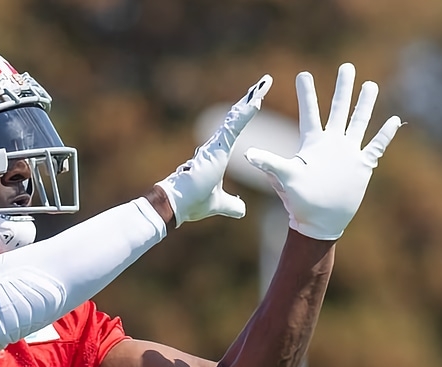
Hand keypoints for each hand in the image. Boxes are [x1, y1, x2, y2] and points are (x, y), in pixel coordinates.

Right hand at [156, 75, 272, 225]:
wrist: (177, 204)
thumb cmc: (192, 203)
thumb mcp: (219, 203)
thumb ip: (231, 204)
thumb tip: (242, 210)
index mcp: (217, 153)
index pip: (235, 128)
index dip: (245, 114)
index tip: (256, 100)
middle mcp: (216, 144)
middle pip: (237, 116)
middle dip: (250, 99)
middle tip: (264, 82)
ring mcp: (216, 144)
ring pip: (237, 116)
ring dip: (251, 99)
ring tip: (264, 84)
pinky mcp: (217, 147)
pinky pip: (235, 127)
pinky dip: (246, 114)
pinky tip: (257, 101)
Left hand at [245, 63, 401, 240]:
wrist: (320, 222)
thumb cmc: (299, 202)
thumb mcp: (284, 179)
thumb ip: (269, 163)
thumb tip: (248, 154)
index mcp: (313, 143)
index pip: (310, 112)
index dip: (307, 93)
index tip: (303, 73)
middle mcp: (332, 144)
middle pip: (339, 109)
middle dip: (343, 88)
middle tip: (347, 66)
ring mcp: (348, 153)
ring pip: (359, 122)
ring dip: (365, 104)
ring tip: (371, 84)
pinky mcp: (362, 166)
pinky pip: (376, 146)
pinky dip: (385, 134)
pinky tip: (394, 120)